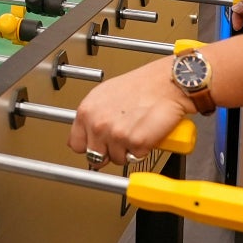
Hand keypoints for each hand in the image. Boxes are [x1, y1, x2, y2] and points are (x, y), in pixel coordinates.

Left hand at [68, 58, 193, 167]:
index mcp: (86, 111)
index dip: (90, 146)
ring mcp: (116, 135)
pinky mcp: (136, 143)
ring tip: (136, 131)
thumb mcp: (104, 94)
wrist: (166, 83)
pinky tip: (146, 134)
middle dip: (108, 152)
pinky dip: (143, 150)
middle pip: (95, 157)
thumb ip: (92, 115)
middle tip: (121, 139)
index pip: (76, 144)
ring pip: (116, 160)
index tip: (98, 145)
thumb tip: (86, 131)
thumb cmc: (140, 85)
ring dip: (127, 151)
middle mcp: (98, 124)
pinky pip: (135, 157)